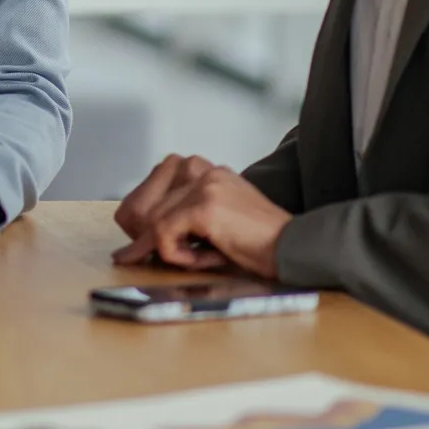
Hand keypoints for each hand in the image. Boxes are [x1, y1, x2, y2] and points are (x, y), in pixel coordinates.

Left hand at [112, 160, 291, 278]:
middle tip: (163, 258)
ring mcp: (202, 184)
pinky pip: (164, 233)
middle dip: (148, 238)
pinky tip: (203, 260)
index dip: (145, 225)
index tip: (146, 247)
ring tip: (199, 259)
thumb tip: (134, 247)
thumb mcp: (212, 224)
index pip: (150, 193)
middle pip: (144, 206)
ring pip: (153, 222)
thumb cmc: (256, 243)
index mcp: (201, 169)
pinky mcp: (204, 205)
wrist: (294, 247)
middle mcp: (199, 168)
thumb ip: (179, 220)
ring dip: (170, 249)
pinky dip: (177, 255)